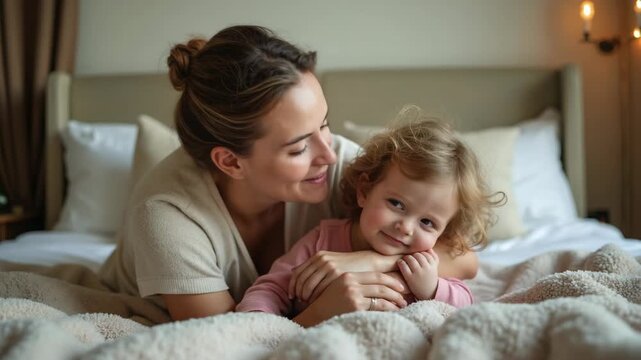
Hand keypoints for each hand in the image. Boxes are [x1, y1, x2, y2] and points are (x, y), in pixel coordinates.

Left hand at [288, 250, 400, 301]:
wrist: (369, 262)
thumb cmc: (349, 266)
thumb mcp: (330, 262)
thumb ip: (314, 266)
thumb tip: (294, 271)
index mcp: (318, 256)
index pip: (297, 272)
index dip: (292, 285)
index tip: (292, 295)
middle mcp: (322, 260)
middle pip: (301, 280)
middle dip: (297, 293)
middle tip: (298, 302)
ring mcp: (329, 266)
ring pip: (308, 286)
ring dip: (305, 297)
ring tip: (307, 304)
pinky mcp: (337, 274)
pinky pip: (320, 289)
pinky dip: (316, 298)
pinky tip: (318, 303)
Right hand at [292, 271, 407, 326]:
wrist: (316, 315)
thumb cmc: (329, 303)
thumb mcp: (340, 287)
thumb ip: (355, 282)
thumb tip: (375, 284)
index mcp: (348, 275)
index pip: (375, 275)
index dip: (390, 280)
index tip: (400, 285)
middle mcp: (351, 281)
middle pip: (380, 283)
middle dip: (396, 290)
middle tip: (405, 296)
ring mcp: (353, 293)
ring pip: (381, 294)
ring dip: (394, 300)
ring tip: (402, 304)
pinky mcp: (355, 305)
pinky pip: (378, 306)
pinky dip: (389, 308)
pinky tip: (394, 311)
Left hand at [397, 249, 439, 300]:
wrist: (428, 294)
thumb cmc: (430, 278)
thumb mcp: (435, 267)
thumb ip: (433, 256)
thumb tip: (428, 248)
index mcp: (433, 265)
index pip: (425, 253)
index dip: (420, 254)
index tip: (417, 257)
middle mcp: (426, 269)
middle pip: (417, 255)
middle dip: (413, 255)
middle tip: (409, 257)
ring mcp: (418, 273)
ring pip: (410, 258)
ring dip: (406, 258)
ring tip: (405, 260)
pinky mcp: (410, 278)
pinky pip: (403, 265)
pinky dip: (401, 262)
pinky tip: (400, 263)